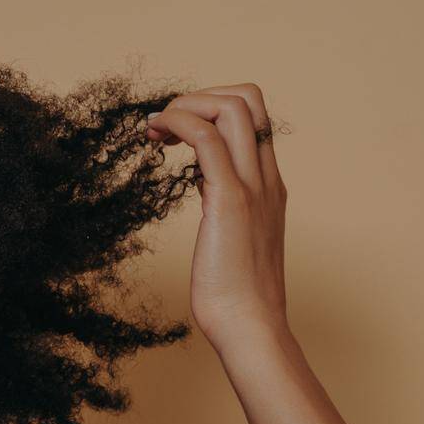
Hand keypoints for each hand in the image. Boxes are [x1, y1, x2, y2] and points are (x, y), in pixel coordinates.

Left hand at [146, 84, 287, 349]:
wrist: (250, 326)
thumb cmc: (236, 297)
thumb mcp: (232, 238)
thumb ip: (225, 205)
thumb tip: (204, 185)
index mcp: (268, 185)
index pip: (252, 119)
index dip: (211, 110)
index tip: (174, 135)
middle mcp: (266, 177)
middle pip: (248, 99)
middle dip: (199, 97)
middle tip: (162, 127)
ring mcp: (252, 186)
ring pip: (232, 106)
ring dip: (186, 104)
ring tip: (155, 131)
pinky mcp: (230, 200)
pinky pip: (207, 139)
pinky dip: (178, 122)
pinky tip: (156, 137)